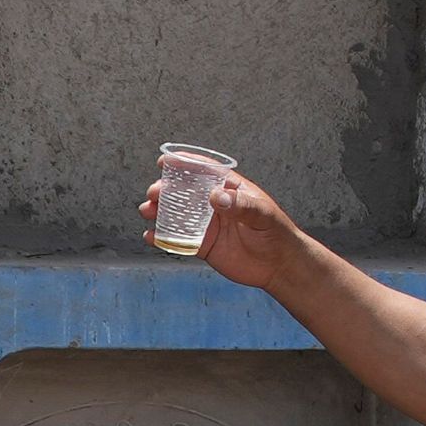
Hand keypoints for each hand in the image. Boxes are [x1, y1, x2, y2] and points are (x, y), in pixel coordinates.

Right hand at [143, 167, 305, 291]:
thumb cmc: (275, 232)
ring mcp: (206, 225)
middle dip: (165, 190)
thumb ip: (240, 205)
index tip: (164, 161)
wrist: (278, 265)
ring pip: (177, 216)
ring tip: (147, 210)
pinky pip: (178, 241)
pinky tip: (151, 236)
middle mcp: (213, 205)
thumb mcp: (261, 214)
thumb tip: (215, 197)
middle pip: (183, 193)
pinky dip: (163, 238)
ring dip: (159, 212)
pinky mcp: (203, 246)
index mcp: (228, 188)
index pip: (203, 171)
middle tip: (154, 193)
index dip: (183, 163)